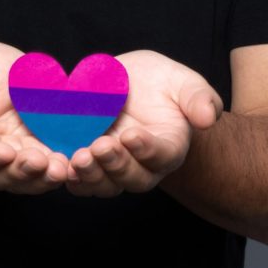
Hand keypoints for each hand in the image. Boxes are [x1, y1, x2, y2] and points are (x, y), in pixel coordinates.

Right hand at [0, 42, 68, 193]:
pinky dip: (64, 169)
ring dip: (45, 177)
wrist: (5, 76)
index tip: (2, 152)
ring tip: (60, 168)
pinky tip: (77, 164)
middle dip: (21, 171)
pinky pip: (51, 169)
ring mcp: (17, 162)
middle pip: (2, 174)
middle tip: (39, 162)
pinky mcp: (42, 157)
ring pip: (28, 178)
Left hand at [66, 50, 222, 196]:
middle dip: (116, 165)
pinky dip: (70, 179)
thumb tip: (208, 118)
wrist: (126, 87)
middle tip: (99, 146)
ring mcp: (114, 170)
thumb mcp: (181, 82)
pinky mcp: (89, 168)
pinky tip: (59, 167)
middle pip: (133, 178)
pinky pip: (80, 182)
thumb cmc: (159, 85)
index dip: (147, 149)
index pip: (163, 155)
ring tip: (77, 158)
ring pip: (105, 185)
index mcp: (169, 147)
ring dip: (91, 176)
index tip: (132, 135)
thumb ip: (199, 98)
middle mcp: (143, 166)